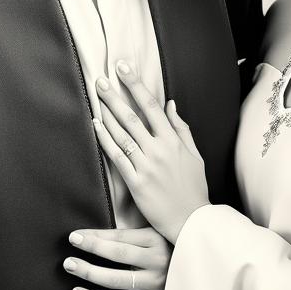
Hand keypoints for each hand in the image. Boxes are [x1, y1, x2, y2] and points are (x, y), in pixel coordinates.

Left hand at [64, 226, 171, 289]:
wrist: (197, 282)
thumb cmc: (170, 254)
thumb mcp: (158, 238)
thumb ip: (135, 235)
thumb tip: (99, 232)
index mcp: (158, 240)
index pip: (120, 237)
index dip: (96, 236)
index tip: (76, 235)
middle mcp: (157, 262)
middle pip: (118, 255)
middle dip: (91, 249)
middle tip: (70, 246)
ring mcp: (154, 285)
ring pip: (115, 281)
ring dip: (89, 273)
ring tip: (70, 266)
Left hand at [93, 60, 209, 243]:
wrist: (191, 221)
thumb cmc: (194, 188)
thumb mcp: (194, 155)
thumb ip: (181, 128)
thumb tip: (170, 104)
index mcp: (174, 141)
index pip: (152, 106)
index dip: (137, 86)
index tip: (124, 68)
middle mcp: (160, 150)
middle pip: (134, 117)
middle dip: (116, 96)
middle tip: (102, 79)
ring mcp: (147, 166)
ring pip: (123, 134)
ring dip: (108, 113)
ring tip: (97, 96)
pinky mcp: (136, 183)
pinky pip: (117, 157)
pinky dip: (106, 140)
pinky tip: (96, 125)